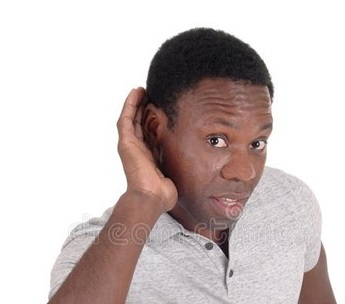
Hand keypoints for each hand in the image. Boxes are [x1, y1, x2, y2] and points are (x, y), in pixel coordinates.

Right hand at [117, 87, 177, 212]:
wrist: (151, 197)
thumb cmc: (163, 192)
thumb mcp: (174, 174)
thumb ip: (178, 165)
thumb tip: (193, 164)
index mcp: (148, 156)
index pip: (148, 133)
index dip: (151, 120)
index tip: (158, 108)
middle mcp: (137, 149)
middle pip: (138, 123)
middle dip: (143, 108)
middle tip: (150, 94)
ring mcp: (130, 145)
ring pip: (131, 118)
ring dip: (136, 103)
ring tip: (142, 90)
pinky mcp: (126, 142)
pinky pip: (126, 119)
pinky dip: (130, 105)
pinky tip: (136, 92)